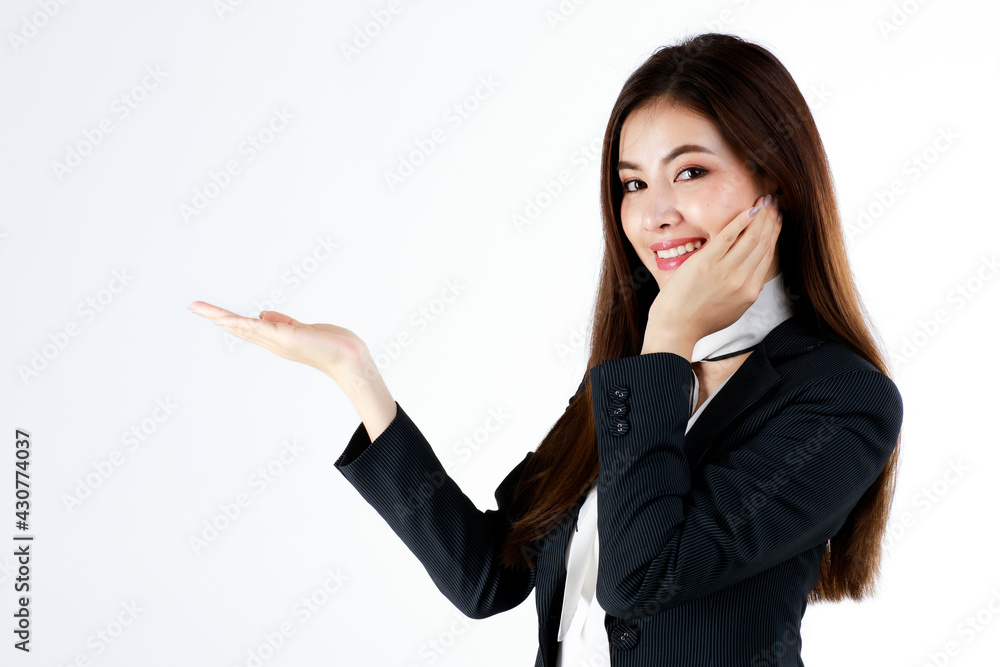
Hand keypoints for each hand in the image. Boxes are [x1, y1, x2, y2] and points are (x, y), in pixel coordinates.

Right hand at [188, 301, 372, 385]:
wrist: (348, 357)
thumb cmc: (330, 345)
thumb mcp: (302, 330)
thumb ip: (283, 322)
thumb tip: (263, 314)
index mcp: (275, 339)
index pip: (245, 326)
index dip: (226, 319)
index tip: (208, 312)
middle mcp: (272, 342)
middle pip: (237, 326)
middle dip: (214, 316)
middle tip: (192, 305)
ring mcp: (277, 340)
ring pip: (242, 326)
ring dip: (219, 317)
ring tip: (199, 308)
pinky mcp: (285, 337)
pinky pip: (258, 328)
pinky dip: (240, 323)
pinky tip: (224, 319)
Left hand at [641, 193, 781, 358]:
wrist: (676, 328)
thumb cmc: (699, 320)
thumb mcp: (732, 310)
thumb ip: (744, 291)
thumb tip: (752, 276)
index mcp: (751, 291)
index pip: (768, 255)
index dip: (775, 234)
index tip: (778, 219)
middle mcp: (743, 280)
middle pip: (763, 243)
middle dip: (771, 219)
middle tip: (775, 202)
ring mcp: (725, 270)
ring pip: (752, 237)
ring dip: (761, 215)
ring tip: (766, 200)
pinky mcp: (707, 262)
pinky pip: (729, 236)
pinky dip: (742, 220)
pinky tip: (750, 209)